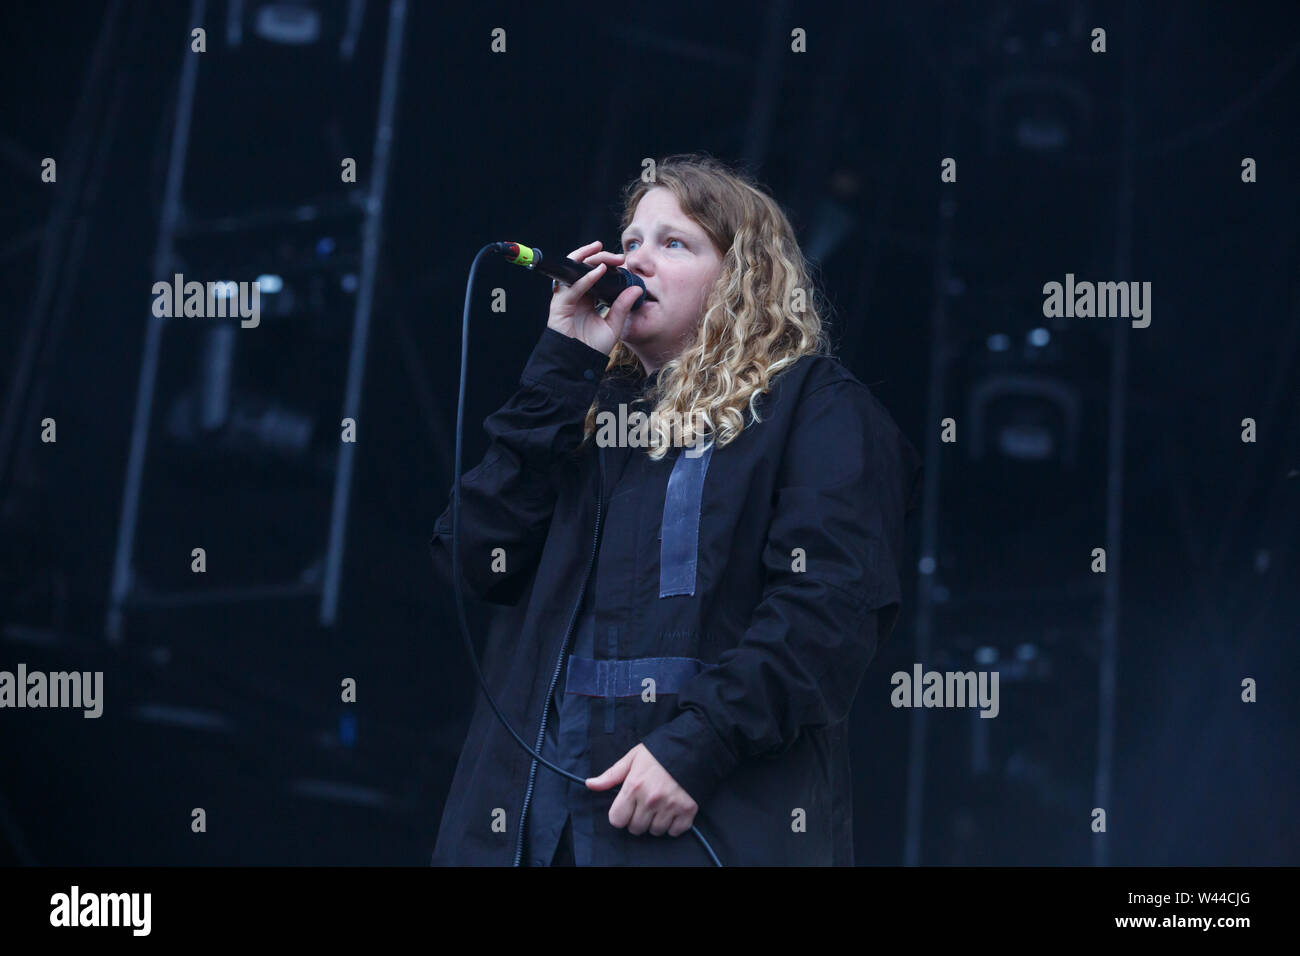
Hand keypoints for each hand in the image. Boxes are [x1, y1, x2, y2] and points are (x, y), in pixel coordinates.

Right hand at [546, 240, 643, 355]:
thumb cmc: (593, 348)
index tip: (621, 260)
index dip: (605, 263)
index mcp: (587, 297)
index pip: (593, 273)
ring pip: (572, 269)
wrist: (579, 364)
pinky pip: (572, 287)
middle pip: (582, 266)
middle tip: (617, 256)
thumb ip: (623, 307)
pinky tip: (599, 272)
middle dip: (598, 256)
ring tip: (602, 252)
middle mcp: (576, 295)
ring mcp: (566, 298)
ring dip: (587, 258)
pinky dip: (585, 278)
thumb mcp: (614, 325)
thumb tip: (637, 289)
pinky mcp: (560, 305)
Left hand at [586, 743, 698, 836]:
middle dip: (637, 819)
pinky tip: (673, 811)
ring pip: (655, 831)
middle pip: (635, 828)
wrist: (691, 746)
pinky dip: (674, 825)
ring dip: (656, 823)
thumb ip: (611, 775)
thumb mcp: (632, 758)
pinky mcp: (688, 810)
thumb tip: (590, 784)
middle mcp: (651, 799)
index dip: (620, 815)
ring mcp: (670, 806)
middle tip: (644, 805)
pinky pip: (675, 831)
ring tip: (659, 807)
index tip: (627, 807)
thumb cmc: (658, 752)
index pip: (617, 820)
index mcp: (633, 786)